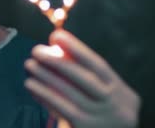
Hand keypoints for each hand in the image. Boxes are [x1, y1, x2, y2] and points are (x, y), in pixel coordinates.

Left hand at [24, 29, 140, 127]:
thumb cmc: (101, 117)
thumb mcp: (103, 97)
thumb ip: (87, 76)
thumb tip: (58, 47)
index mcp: (124, 94)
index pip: (100, 66)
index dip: (77, 49)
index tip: (57, 36)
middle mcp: (117, 107)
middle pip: (86, 79)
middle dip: (59, 62)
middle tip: (36, 50)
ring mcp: (102, 120)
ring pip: (71, 94)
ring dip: (47, 77)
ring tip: (30, 65)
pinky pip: (62, 109)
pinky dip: (45, 95)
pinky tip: (31, 85)